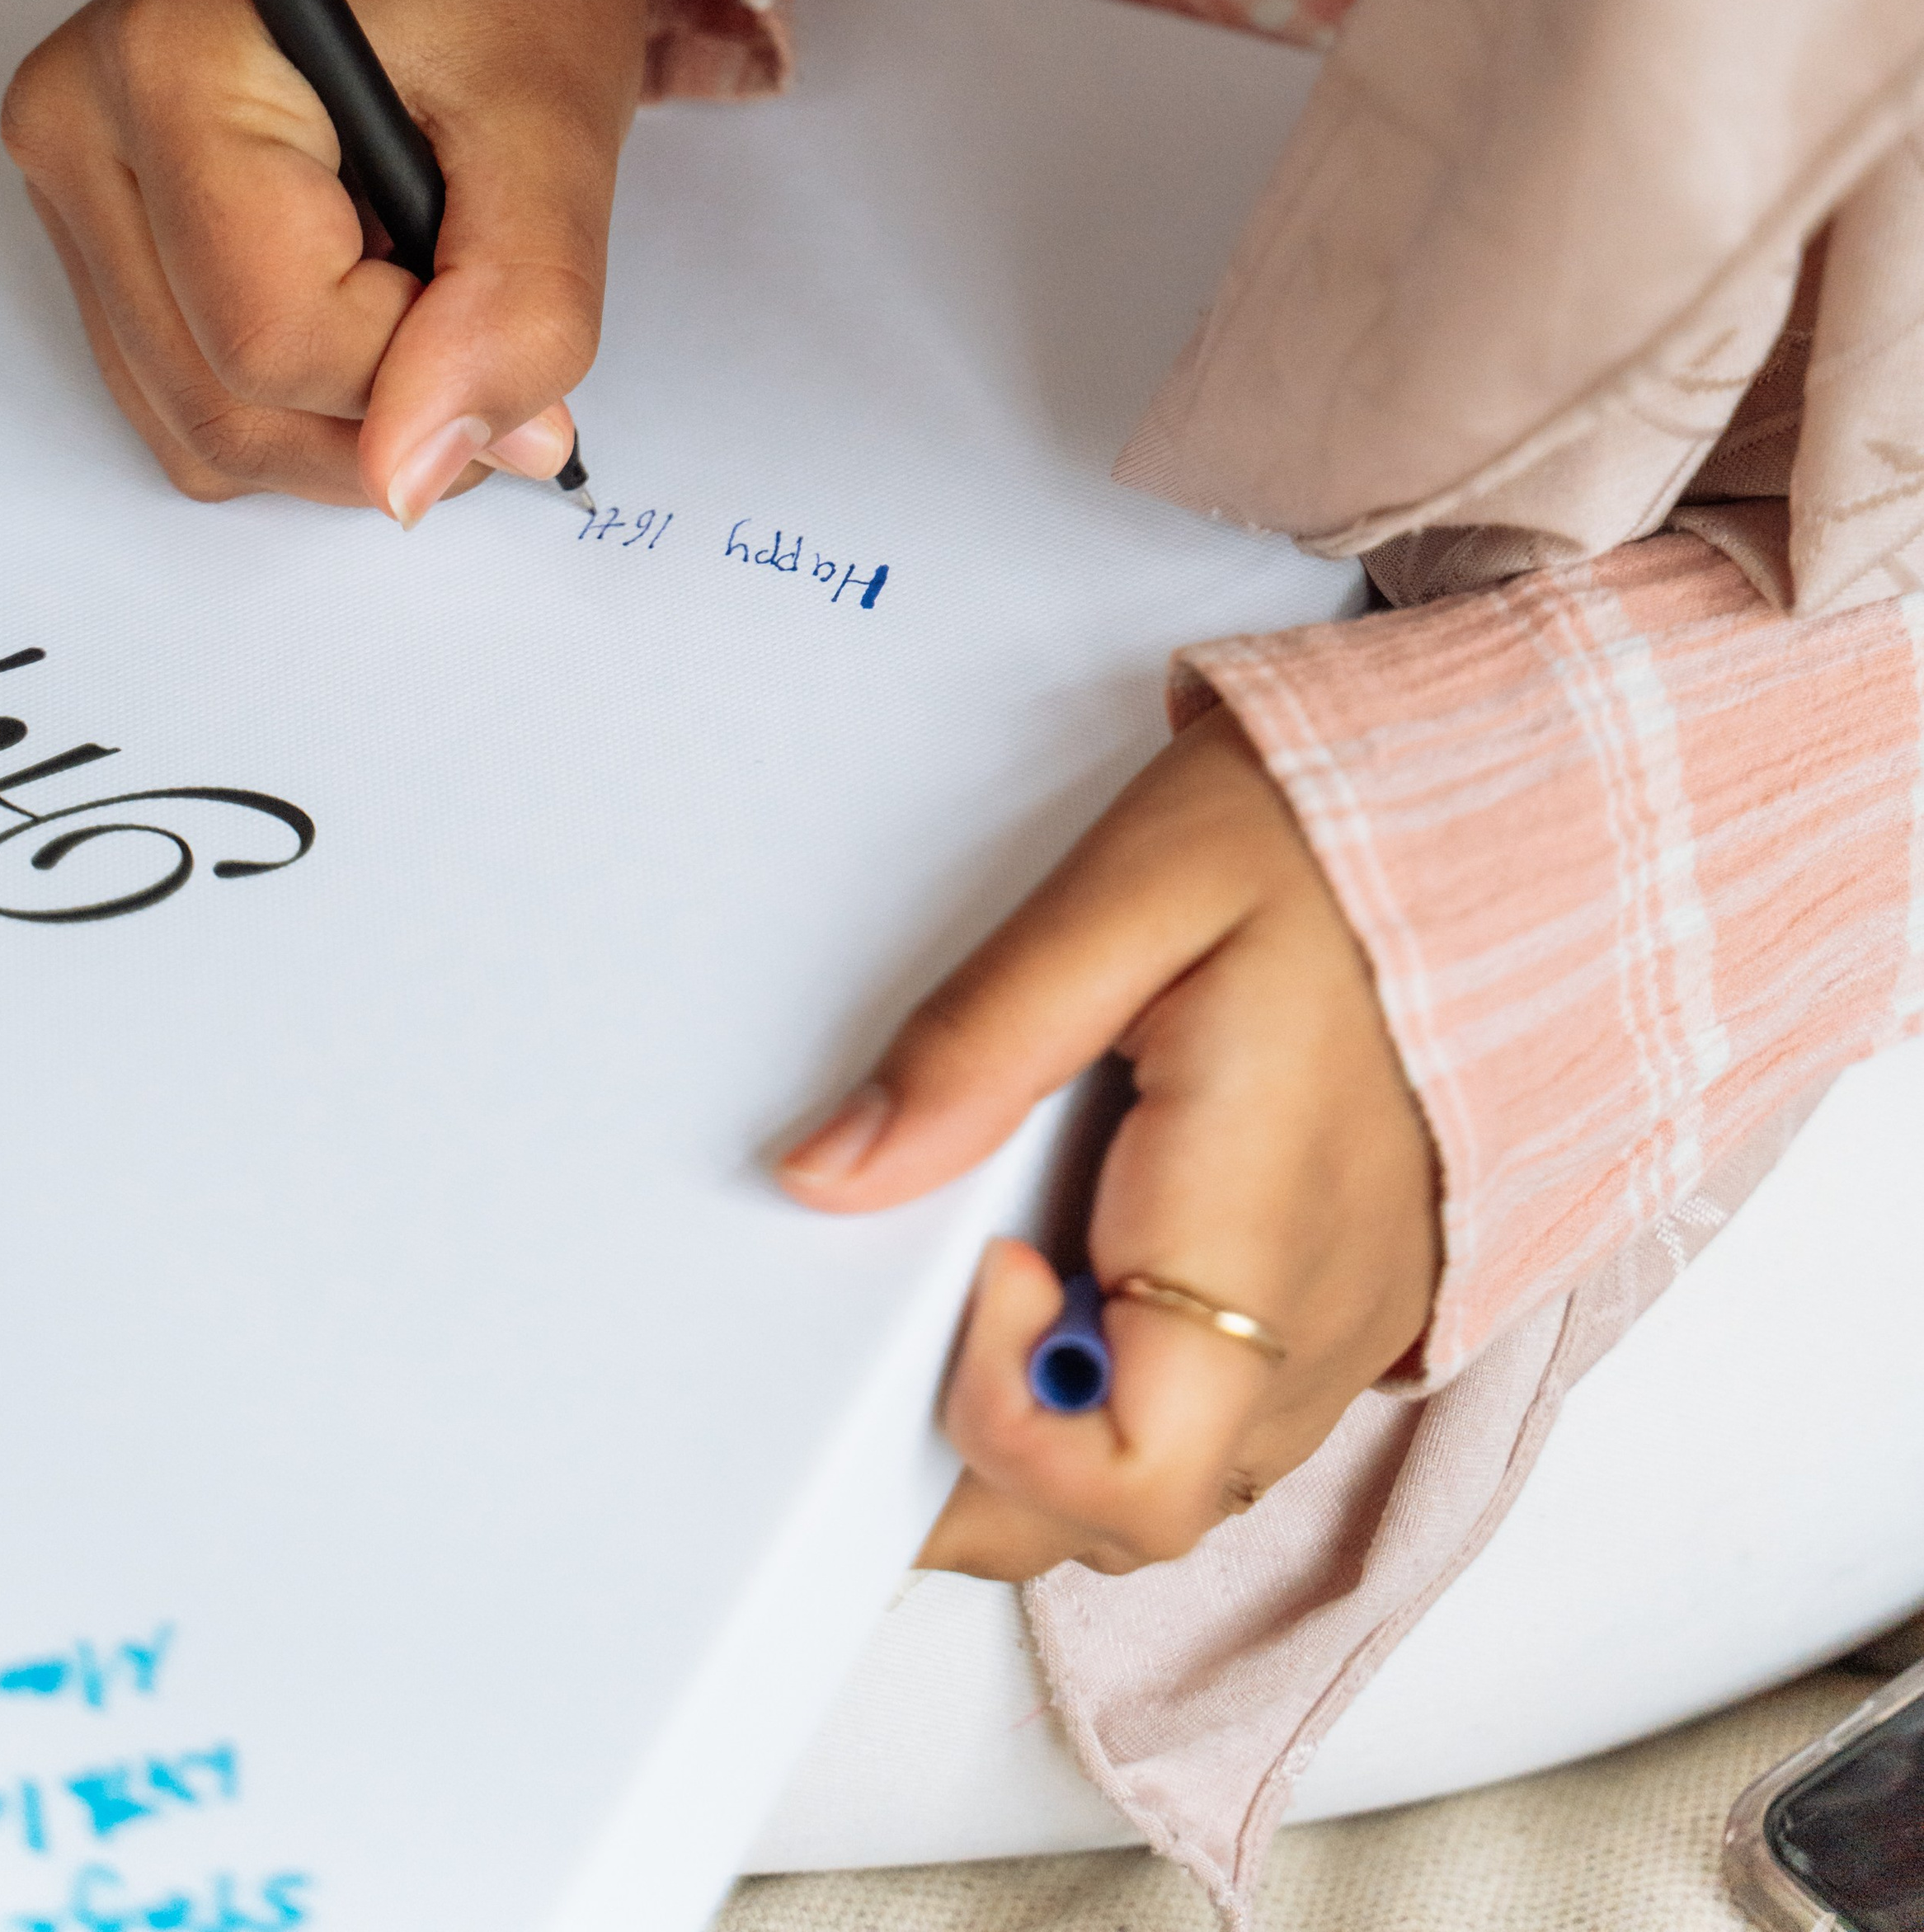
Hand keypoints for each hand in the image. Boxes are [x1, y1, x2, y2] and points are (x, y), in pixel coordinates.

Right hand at [0, 0, 652, 516]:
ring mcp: (68, 190)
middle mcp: (76, 126)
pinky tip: (364, 298)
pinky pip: (189, 410)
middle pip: (225, 404)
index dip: (424, 358)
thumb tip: (417, 479)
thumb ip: (515, 311)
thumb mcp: (556, 132)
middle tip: (475, 290)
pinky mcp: (95, 242)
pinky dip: (301, 404)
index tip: (497, 271)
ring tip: (420, 276)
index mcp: (166, 60)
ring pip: (201, 430)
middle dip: (387, 404)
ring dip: (348, 416)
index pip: (275, 337)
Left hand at [776, 703, 1439, 1579]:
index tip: (981, 1257)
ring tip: (1004, 1257)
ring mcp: (1353, 1324)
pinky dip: (1132, 1379)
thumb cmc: (1323, 836)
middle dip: (993, 1450)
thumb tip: (831, 1171)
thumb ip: (977, 1044)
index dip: (1005, 1418)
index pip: (1125, 1481)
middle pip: (1130, 1516)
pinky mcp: (1361, 1301)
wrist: (1498, 813)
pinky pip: (1229, 1408)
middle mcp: (1322, 1317)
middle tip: (936, 1287)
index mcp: (1258, 1226)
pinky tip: (1086, 1252)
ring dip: (1060, 1419)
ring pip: (1179, 1475)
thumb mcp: (1129, 890)